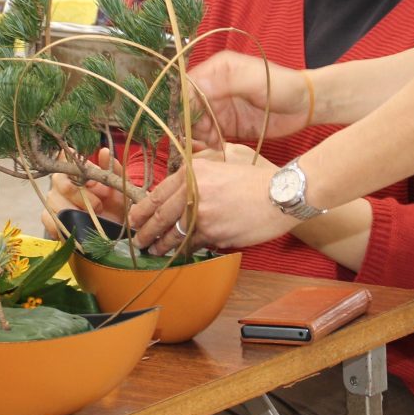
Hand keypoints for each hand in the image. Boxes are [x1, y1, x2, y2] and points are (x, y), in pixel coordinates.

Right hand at [40, 147, 127, 236]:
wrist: (113, 231)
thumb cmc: (116, 205)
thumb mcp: (119, 188)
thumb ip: (114, 170)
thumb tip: (104, 151)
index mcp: (78, 171)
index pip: (65, 158)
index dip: (72, 165)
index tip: (88, 178)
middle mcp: (62, 181)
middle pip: (61, 182)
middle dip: (82, 197)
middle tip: (99, 207)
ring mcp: (53, 199)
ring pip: (54, 201)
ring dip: (74, 213)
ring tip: (90, 220)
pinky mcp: (50, 217)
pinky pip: (48, 217)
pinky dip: (61, 225)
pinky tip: (75, 228)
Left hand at [129, 146, 292, 252]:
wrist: (280, 194)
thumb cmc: (253, 177)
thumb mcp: (220, 162)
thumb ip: (194, 173)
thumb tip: (173, 189)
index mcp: (191, 173)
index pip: (158, 194)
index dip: (142, 210)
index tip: (134, 219)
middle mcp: (193, 193)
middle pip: (161, 217)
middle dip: (145, 232)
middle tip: (137, 241)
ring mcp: (203, 216)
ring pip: (175, 235)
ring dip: (161, 245)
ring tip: (154, 250)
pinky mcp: (215, 234)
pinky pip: (195, 244)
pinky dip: (186, 249)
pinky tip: (181, 252)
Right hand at [189, 51, 314, 146]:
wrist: (304, 106)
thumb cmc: (283, 86)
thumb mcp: (254, 80)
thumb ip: (224, 82)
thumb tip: (194, 88)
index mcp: (218, 69)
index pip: (189, 84)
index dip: (185, 102)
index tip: (191, 118)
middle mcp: (215, 87)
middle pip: (189, 106)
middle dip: (193, 120)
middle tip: (206, 131)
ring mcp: (220, 107)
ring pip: (197, 122)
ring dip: (200, 133)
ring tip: (215, 139)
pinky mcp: (228, 125)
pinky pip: (209, 134)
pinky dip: (209, 141)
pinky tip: (219, 144)